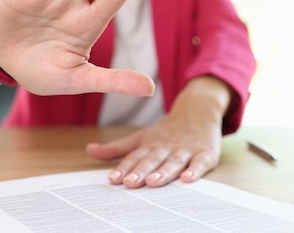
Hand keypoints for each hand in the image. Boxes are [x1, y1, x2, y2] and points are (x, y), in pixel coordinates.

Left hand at [86, 77, 231, 187]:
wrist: (198, 111)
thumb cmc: (166, 132)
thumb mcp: (140, 138)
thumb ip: (116, 148)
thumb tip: (89, 150)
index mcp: (149, 145)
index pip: (134, 157)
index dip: (123, 168)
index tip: (113, 179)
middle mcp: (165, 147)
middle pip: (152, 160)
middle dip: (141, 171)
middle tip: (130, 182)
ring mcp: (185, 150)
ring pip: (173, 162)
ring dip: (163, 172)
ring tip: (153, 182)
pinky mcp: (204, 153)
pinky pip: (200, 163)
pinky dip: (195, 170)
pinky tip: (188, 179)